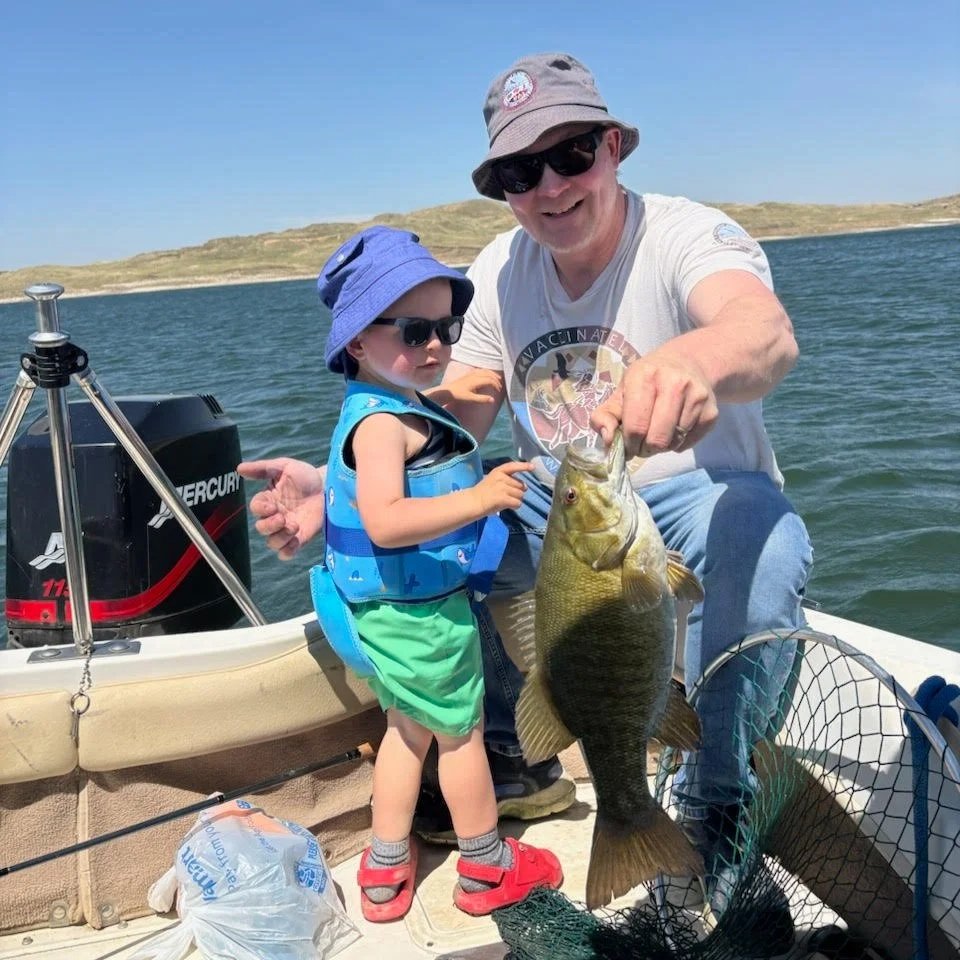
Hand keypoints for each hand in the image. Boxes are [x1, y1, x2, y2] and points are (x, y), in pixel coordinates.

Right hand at [237, 458, 326, 559]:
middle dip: (270, 525)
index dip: (260, 509)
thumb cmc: (305, 476)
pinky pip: (286, 553)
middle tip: (283, 518)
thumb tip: (239, 468)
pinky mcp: (300, 538)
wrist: (330, 486)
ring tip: (294, 526)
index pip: (256, 508)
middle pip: (261, 528)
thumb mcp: (284, 467)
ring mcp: (287, 529)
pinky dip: (287, 551)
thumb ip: (262, 468)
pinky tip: (295, 540)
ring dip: (280, 537)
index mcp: (269, 500)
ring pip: (272, 543)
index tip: (272, 506)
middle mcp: (275, 516)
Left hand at [427, 369, 502, 408]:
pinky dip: (486, 372)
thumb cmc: (458, 396)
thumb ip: (482, 399)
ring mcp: (471, 374)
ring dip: (492, 374)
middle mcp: (474, 375)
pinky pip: (480, 370)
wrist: (447, 391)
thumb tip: (493, 400)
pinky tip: (487, 375)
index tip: (498, 391)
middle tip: (500, 385)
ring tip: (497, 378)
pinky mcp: (468, 374)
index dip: (495, 385)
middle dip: (496, 379)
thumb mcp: (470, 399)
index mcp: (476, 380)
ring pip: (484, 371)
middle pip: (488, 374)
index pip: (489, 380)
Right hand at [471, 461, 533, 514]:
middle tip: (507, 496)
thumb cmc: (484, 493)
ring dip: (516, 499)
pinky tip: (507, 506)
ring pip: (520, 495)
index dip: (524, 466)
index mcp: (498, 471)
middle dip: (518, 492)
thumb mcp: (494, 480)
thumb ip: (508, 480)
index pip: (513, 466)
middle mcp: (501, 478)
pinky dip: (515, 506)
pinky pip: (517, 503)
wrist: (473, 502)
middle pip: (521, 485)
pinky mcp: (502, 498)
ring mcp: (502, 488)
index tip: (533, 467)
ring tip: (505, 501)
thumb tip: (525, 487)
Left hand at [590, 355, 718, 457]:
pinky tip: (673, 429)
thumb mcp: (620, 392)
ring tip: (657, 433)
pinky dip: (678, 444)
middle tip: (641, 445)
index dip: (629, 444)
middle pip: (656, 439)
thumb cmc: (647, 382)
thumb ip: (604, 416)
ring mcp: (697, 397)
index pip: (636, 426)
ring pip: (673, 443)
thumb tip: (608, 440)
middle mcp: (675, 383)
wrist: (688, 364)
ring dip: (661, 447)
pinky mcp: (712, 412)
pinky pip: (689, 443)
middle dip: (644, 449)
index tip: (627, 445)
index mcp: (645, 375)